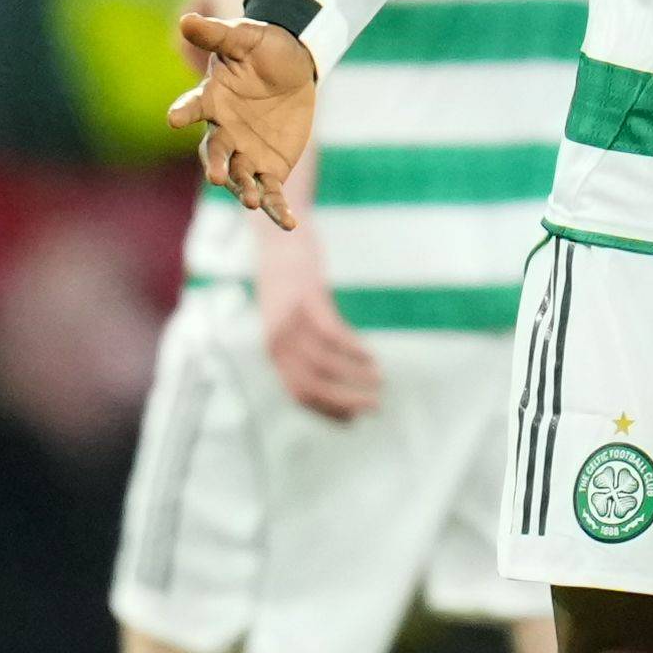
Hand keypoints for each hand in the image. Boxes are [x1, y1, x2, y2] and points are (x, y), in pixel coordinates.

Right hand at [167, 14, 317, 228]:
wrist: (293, 65)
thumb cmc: (263, 47)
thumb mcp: (244, 35)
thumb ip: (217, 34)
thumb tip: (185, 18)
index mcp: (211, 100)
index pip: (192, 106)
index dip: (183, 112)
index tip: (172, 118)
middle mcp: (222, 132)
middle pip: (215, 152)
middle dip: (216, 165)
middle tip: (217, 177)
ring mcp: (245, 153)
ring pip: (240, 177)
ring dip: (244, 191)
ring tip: (250, 202)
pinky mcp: (270, 169)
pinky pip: (272, 193)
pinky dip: (278, 209)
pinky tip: (289, 223)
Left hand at [254, 221, 379, 421]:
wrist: (277, 233)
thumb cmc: (287, 278)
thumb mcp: (287, 316)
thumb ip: (300, 344)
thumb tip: (328, 371)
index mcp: (273, 349)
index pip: (299, 394)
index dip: (329, 411)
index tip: (355, 419)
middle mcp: (276, 338)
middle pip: (312, 384)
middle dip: (345, 400)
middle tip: (374, 406)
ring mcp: (290, 318)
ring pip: (324, 362)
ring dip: (355, 375)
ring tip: (379, 380)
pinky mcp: (306, 297)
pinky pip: (332, 333)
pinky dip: (354, 348)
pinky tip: (372, 354)